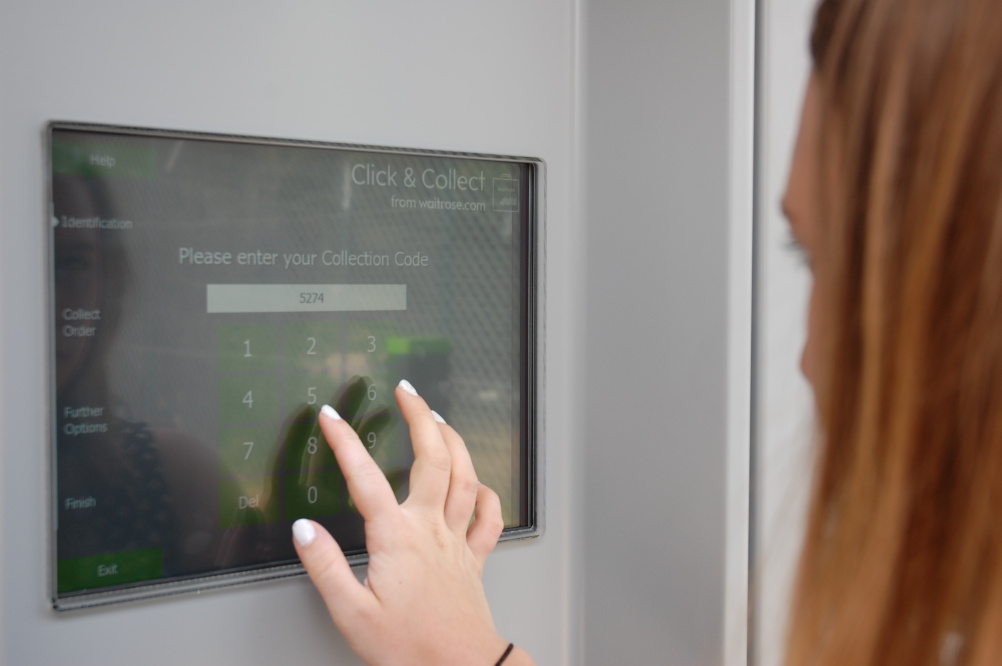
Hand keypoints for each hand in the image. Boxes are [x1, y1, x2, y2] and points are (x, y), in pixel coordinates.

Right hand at [292, 379, 509, 665]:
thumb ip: (326, 567)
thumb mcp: (352, 613)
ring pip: (465, 478)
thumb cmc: (410, 648)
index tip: (331, 419)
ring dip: (454, 443)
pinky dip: (488, 494)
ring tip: (441, 419)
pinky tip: (481, 483)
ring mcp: (457, 541)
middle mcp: (431, 530)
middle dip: (419, 418)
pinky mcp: (474, 559)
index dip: (345, 443)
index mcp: (397, 539)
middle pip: (431, 459)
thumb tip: (306, 530)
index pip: (365, 478)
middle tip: (407, 392)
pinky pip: (489, 518)